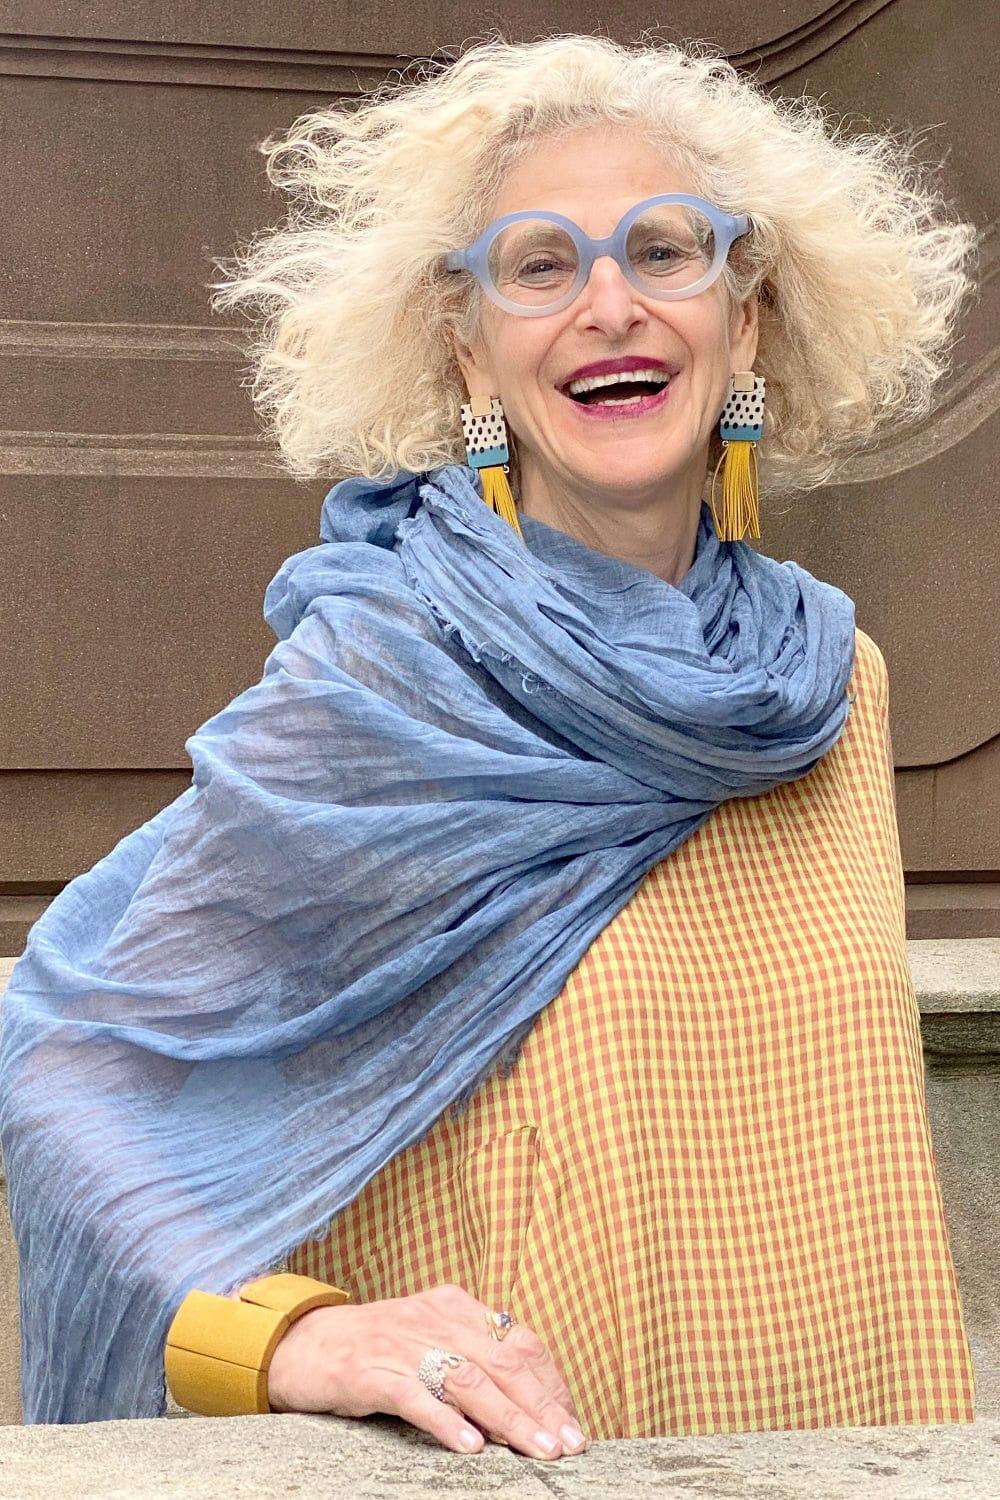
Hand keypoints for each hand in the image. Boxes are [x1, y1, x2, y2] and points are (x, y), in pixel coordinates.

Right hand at [266, 1282, 588, 1458]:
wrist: (301, 1343)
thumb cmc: (373, 1349)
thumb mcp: (428, 1339)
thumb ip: (470, 1357)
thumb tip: (525, 1402)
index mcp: (454, 1307)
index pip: (518, 1342)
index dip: (549, 1383)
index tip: (571, 1421)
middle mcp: (434, 1319)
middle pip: (502, 1362)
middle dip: (542, 1405)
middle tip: (568, 1444)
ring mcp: (403, 1344)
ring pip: (470, 1380)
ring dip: (509, 1419)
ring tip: (537, 1450)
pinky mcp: (371, 1372)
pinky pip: (416, 1397)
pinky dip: (447, 1421)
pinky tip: (471, 1447)